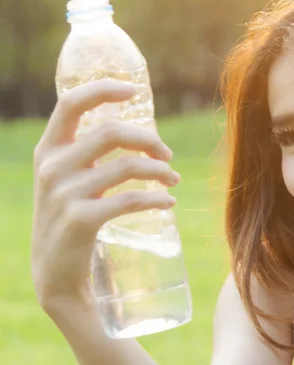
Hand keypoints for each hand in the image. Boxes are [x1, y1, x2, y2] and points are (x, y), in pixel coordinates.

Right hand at [31, 78, 179, 310]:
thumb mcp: (67, 182)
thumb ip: (87, 156)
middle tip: (167, 155)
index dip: (104, 90)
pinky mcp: (81, 220)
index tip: (135, 90)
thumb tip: (136, 135)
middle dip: (148, 140)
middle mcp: (52, 167)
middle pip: (111, 133)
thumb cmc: (70, 221)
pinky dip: (157, 199)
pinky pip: (131, 200)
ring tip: (173, 179)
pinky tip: (169, 202)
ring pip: (127, 166)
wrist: (56, 274)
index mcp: (48, 151)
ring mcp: (65, 194)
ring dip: (159, 171)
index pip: (70, 103)